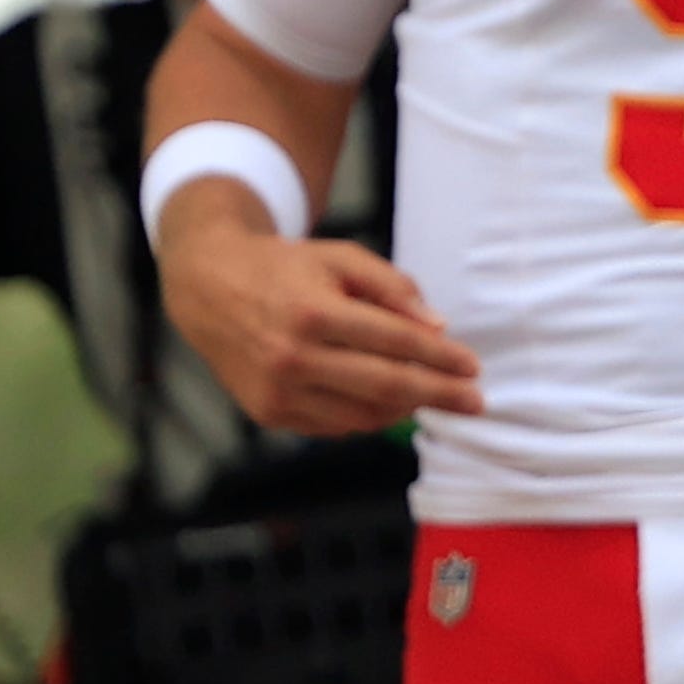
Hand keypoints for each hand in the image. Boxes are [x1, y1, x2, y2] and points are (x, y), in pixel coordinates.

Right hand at [159, 212, 481, 436]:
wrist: (207, 288)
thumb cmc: (285, 269)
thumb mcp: (340, 258)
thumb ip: (393, 287)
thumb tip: (438, 327)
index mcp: (313, 313)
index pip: (396, 342)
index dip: (442, 358)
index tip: (474, 367)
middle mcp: (292, 357)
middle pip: (386, 386)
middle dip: (439, 395)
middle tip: (476, 402)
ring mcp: (277, 391)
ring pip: (364, 415)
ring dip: (406, 408)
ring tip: (431, 395)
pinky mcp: (267, 412)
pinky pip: (336, 425)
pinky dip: (368, 415)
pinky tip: (385, 399)